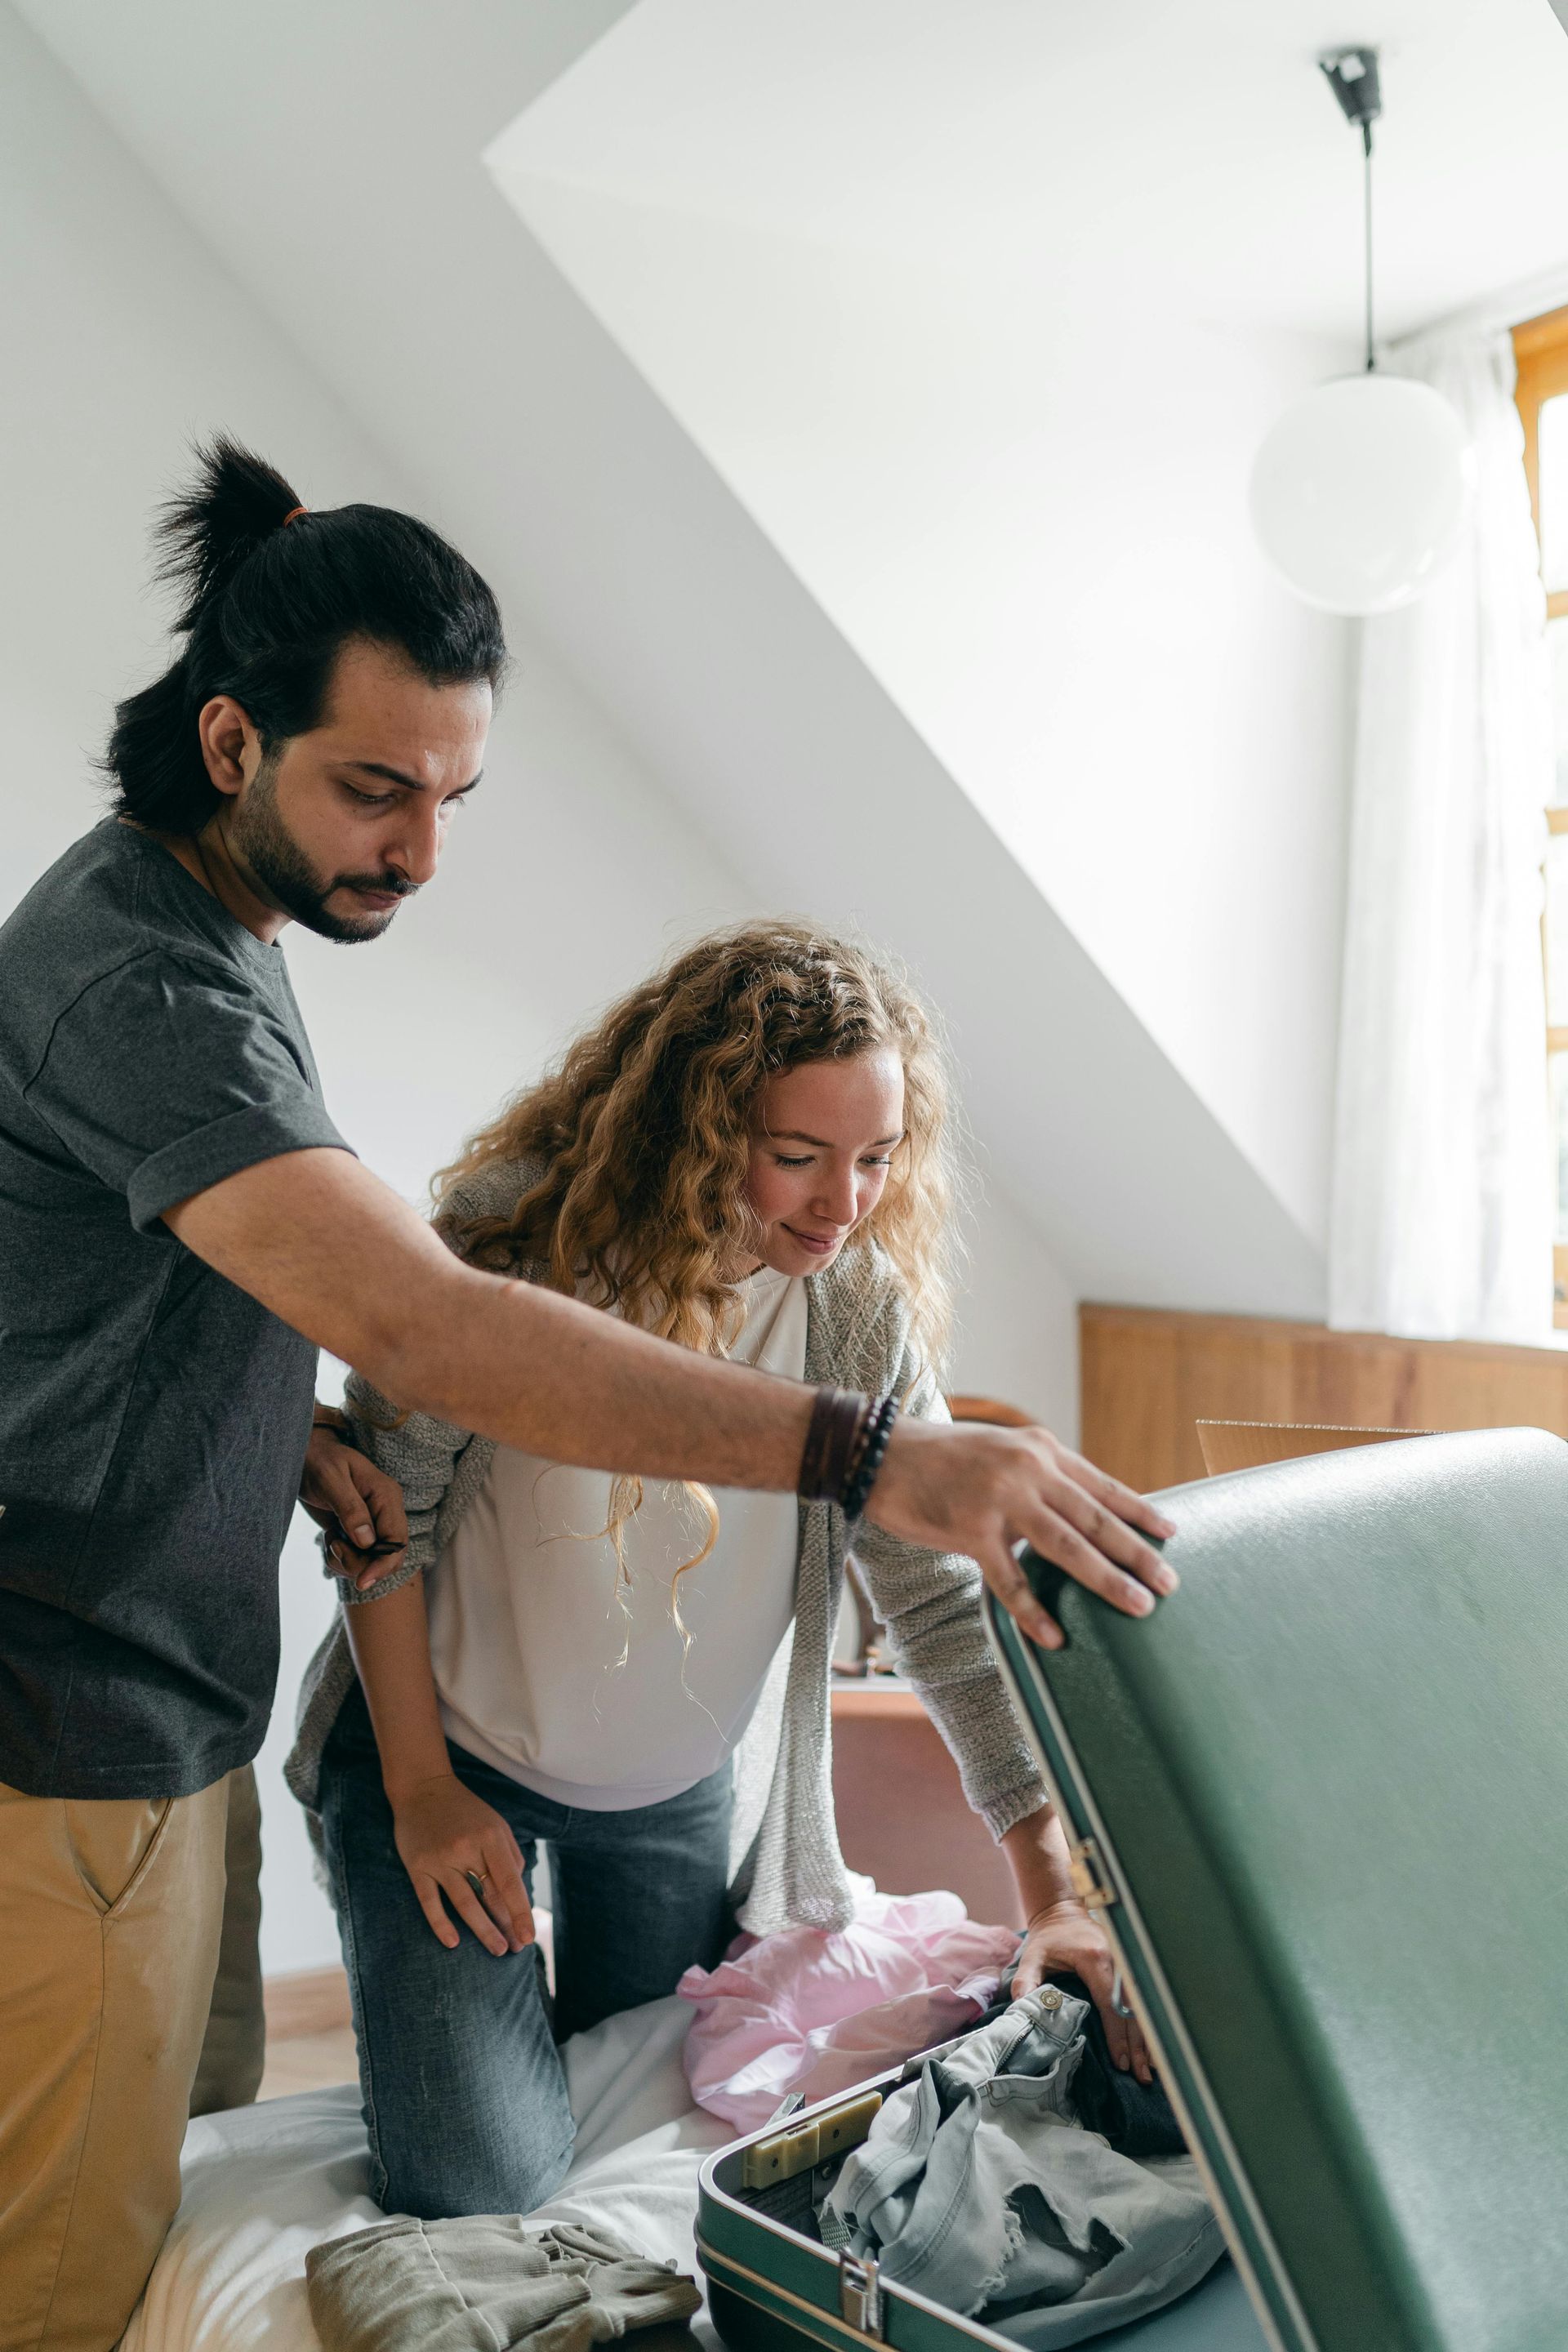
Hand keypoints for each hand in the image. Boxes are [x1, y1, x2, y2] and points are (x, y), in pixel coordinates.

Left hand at [299, 1419, 408, 1592]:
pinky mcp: (359, 1532)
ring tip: (329, 1540)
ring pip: (372, 1562)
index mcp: (387, 1496)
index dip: (383, 1565)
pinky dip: (341, 1559)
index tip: (361, 1581)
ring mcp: (373, 1523)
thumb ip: (350, 1508)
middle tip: (333, 1547)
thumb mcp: (330, 1478)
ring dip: (348, 1561)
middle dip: (361, 1564)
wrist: (304, 1457)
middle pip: (388, 1557)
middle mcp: (385, 1512)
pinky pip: (358, 1559)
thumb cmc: (318, 1460)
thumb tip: (367, 1541)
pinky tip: (330, 1539)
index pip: (397, 1540)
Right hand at [390, 1773, 534, 1956]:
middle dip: (504, 1925)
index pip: (509, 1883)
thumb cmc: (465, 1810)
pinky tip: (452, 1943)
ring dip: (482, 1930)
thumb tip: (518, 1892)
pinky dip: (440, 1924)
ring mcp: (440, 1859)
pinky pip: (429, 1901)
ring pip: (464, 1903)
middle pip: (489, 1896)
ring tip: (496, 1949)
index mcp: (490, 1837)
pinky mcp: (417, 1867)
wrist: (423, 1788)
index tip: (529, 1936)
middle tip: (514, 1949)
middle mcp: (466, 1848)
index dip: (520, 1912)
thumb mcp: (495, 1824)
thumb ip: (510, 1855)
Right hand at [865, 1419, 1176, 1648]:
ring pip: (1068, 1546)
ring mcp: (1002, 1498)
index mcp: (1041, 1450)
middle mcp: (1029, 1469)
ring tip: (1138, 1606)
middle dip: (1138, 1553)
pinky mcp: (971, 1528)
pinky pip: (1010, 1579)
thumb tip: (1077, 1512)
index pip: (1103, 1485)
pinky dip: (1033, 1611)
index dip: (1139, 1511)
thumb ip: (1039, 1477)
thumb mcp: (1002, 1452)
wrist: (883, 1454)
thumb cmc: (943, 1459)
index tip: (1172, 1533)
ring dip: (1107, 1579)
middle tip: (1169, 1583)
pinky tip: (1054, 1636)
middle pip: (1096, 1518)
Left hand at [1011, 1899, 1153, 2084]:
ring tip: (1150, 2069)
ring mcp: (1128, 1963)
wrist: (1063, 1911)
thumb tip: (1023, 2008)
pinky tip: (1152, 2046)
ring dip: (1148, 2038)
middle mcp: (1118, 1960)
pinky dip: (1148, 2024)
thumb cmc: (1048, 1938)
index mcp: (1095, 1959)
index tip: (1121, 2062)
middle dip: (1138, 2045)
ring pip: (1143, 2006)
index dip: (1116, 2035)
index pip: (1111, 2004)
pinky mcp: (1130, 1967)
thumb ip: (1026, 1981)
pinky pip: (1142, 2000)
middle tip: (1141, 2076)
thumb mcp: (1032, 1956)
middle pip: (1133, 2009)